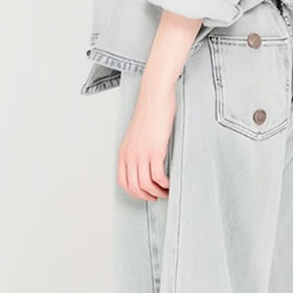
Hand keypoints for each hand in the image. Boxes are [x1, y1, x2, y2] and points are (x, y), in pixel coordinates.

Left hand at [118, 74, 176, 200]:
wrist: (154, 97)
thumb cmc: (149, 112)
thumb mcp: (137, 135)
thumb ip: (137, 150)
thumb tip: (144, 164)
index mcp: (123, 152)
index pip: (123, 182)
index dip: (134, 193)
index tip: (145, 194)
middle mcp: (130, 155)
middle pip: (134, 187)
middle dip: (146, 196)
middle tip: (158, 196)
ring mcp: (141, 154)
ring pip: (145, 184)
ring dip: (157, 192)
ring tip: (166, 191)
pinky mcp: (155, 150)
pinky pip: (157, 176)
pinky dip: (164, 184)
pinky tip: (169, 182)